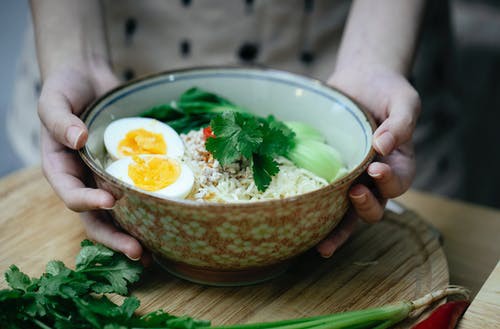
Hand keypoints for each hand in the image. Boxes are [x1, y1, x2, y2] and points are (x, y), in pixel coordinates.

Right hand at [38, 62, 146, 261]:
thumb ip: (61, 120)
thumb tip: (77, 139)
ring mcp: (106, 177)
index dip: (87, 203)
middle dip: (115, 237)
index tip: (110, 201)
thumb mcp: (54, 101)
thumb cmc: (65, 88)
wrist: (88, 77)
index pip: (70, 194)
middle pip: (96, 218)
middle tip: (138, 251)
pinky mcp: (128, 170)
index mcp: (60, 169)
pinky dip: (150, 209)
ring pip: (119, 214)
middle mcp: (84, 180)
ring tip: (156, 253)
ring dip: (135, 233)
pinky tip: (169, 220)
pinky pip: (138, 192)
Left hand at [316, 67, 419, 256]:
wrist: (360, 79)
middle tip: (354, 193)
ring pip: (347, 213)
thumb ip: (400, 123)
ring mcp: (350, 178)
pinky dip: (316, 215)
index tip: (376, 169)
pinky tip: (300, 226)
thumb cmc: (388, 90)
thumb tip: (382, 146)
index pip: (399, 183)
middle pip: (375, 206)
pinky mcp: (328, 173)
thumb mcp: (403, 101)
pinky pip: (323, 197)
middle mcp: (375, 178)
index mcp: (399, 164)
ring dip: (337, 230)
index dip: (389, 182)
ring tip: (324, 244)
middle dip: (365, 207)